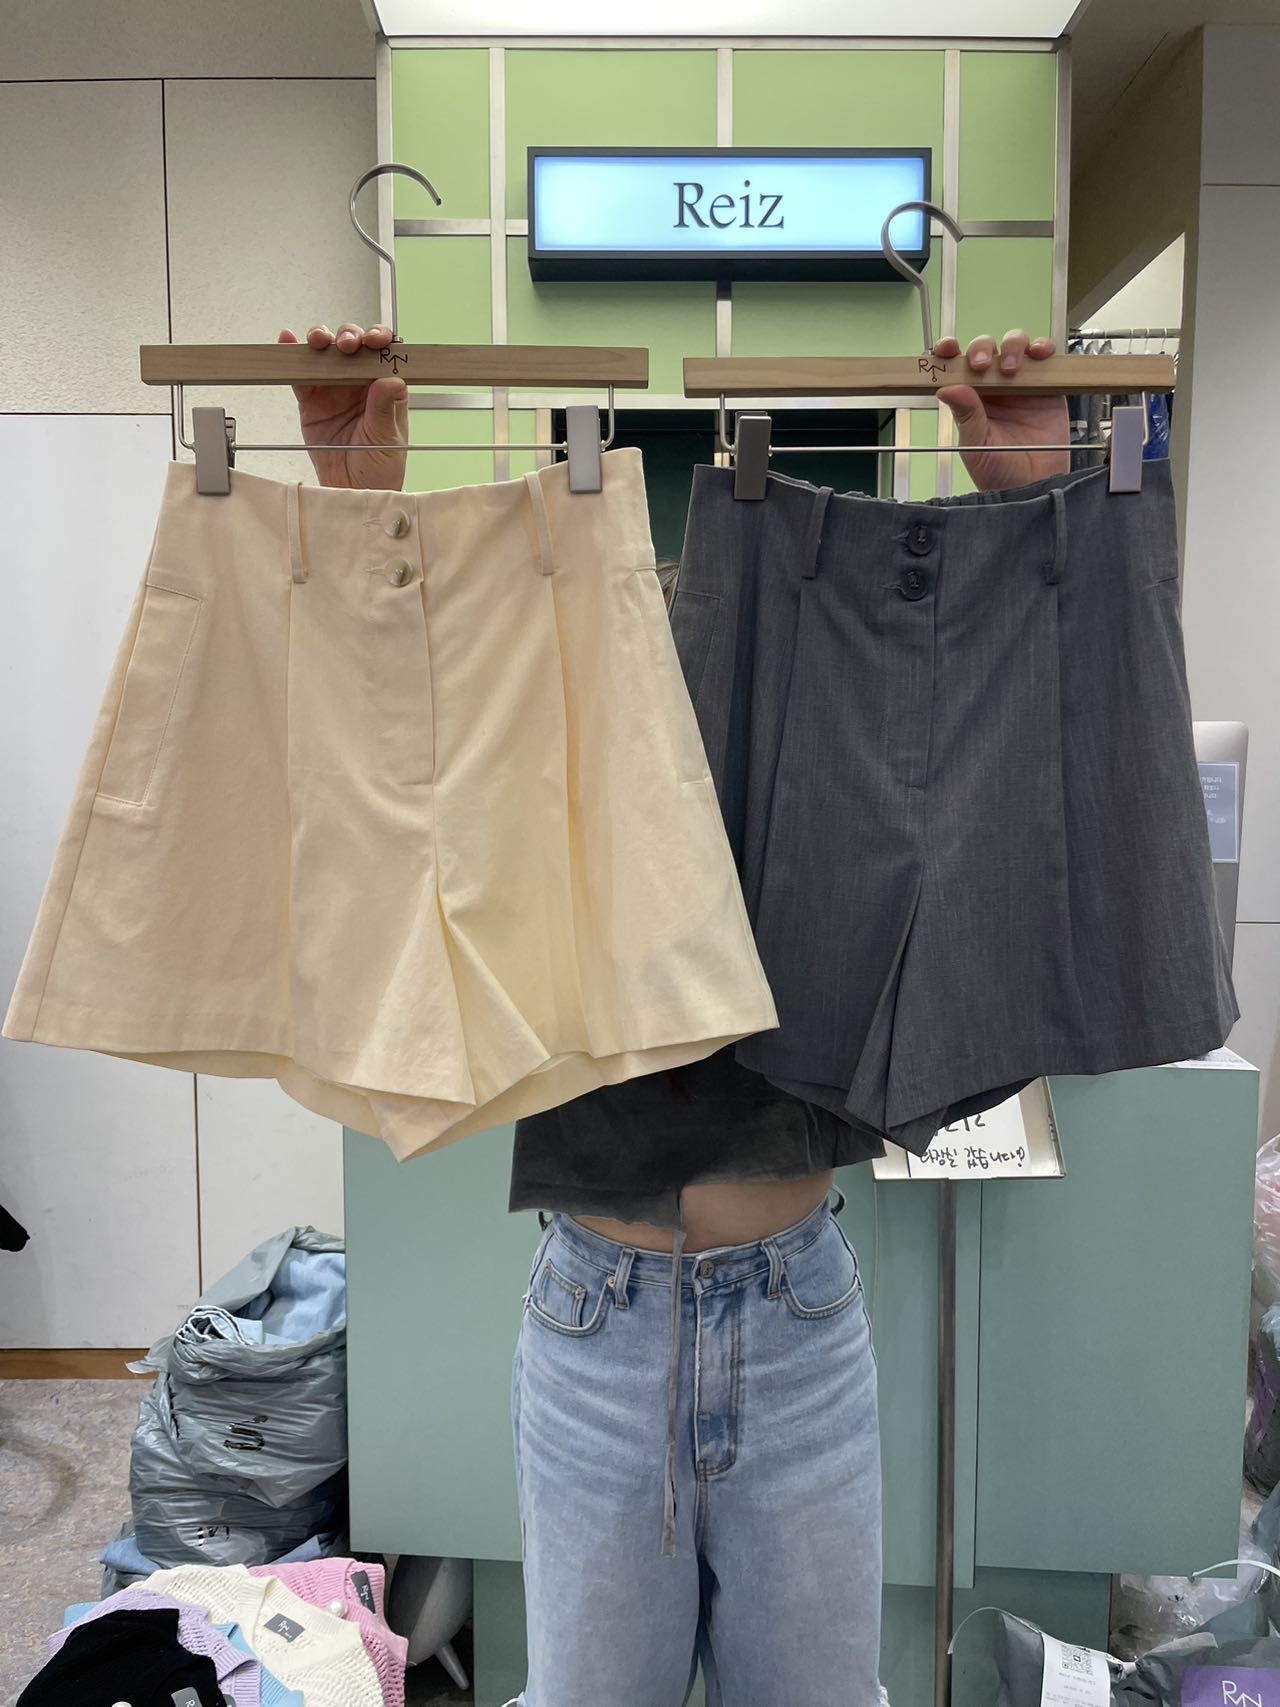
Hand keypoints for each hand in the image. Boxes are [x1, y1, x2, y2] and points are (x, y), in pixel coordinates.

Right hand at [280, 322, 407, 490]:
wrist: (352, 492)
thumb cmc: (379, 469)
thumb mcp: (387, 440)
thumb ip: (385, 409)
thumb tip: (390, 379)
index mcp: (385, 388)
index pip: (384, 354)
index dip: (379, 339)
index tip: (375, 340)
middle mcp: (360, 383)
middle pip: (353, 346)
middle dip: (348, 337)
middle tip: (346, 345)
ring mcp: (334, 389)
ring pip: (326, 354)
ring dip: (322, 340)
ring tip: (318, 341)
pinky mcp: (311, 401)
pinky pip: (301, 376)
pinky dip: (293, 357)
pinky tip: (288, 341)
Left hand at [932, 330, 1069, 491]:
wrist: (1034, 486)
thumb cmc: (1000, 474)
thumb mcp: (976, 446)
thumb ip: (966, 415)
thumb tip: (947, 388)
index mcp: (970, 399)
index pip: (956, 367)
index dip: (950, 352)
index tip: (947, 348)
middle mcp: (994, 387)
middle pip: (986, 349)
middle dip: (982, 348)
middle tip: (981, 364)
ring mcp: (1021, 384)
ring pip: (1015, 345)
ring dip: (1012, 346)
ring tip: (1010, 367)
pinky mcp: (1047, 386)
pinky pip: (1045, 358)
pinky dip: (1043, 348)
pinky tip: (1039, 355)